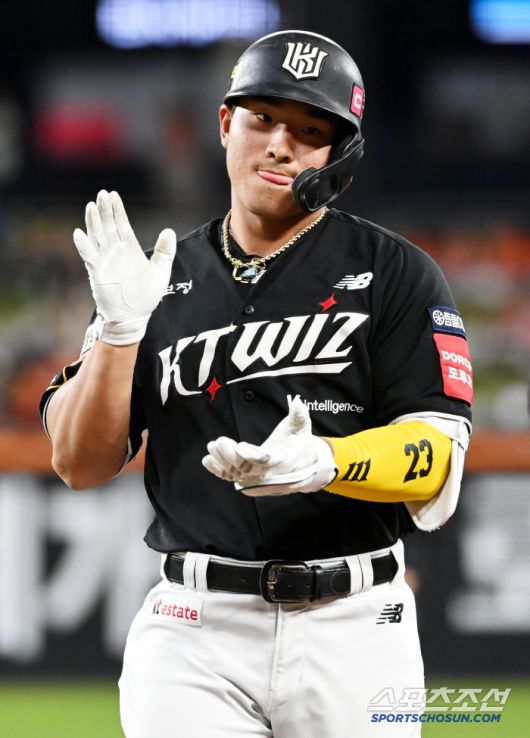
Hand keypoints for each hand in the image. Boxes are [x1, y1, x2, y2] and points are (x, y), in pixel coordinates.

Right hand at [73, 190, 175, 344]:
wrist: (134, 317)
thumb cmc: (147, 296)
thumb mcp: (161, 272)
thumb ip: (165, 252)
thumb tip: (169, 230)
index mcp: (129, 249)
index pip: (122, 225)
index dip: (118, 210)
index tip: (114, 195)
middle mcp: (115, 252)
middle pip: (108, 226)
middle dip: (105, 210)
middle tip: (103, 193)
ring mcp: (105, 261)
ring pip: (97, 237)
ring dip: (94, 222)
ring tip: (92, 206)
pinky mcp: (97, 273)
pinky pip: (89, 256)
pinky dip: (83, 245)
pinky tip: (79, 233)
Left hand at [202, 395, 336, 495]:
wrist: (300, 464)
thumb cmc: (299, 443)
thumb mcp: (302, 428)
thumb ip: (299, 414)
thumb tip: (297, 401)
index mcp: (283, 460)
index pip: (267, 461)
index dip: (253, 456)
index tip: (240, 446)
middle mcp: (269, 474)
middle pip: (247, 469)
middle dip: (231, 456)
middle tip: (219, 441)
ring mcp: (257, 478)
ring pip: (237, 474)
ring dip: (222, 461)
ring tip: (212, 446)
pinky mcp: (248, 478)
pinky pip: (231, 478)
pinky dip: (218, 470)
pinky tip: (207, 460)